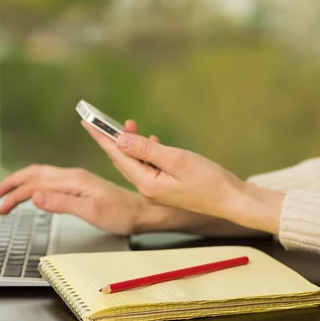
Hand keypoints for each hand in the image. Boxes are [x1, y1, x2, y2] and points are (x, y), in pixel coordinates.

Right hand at [0, 165, 163, 234]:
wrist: (142, 211)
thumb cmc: (122, 214)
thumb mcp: (92, 212)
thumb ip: (62, 204)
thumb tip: (35, 197)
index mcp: (73, 180)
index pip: (35, 185)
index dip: (14, 195)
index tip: (1, 207)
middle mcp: (73, 176)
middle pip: (34, 173)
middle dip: (11, 183)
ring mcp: (76, 179)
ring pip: (41, 175)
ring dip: (21, 182)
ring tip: (6, 193)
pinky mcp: (79, 185)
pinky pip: (49, 180)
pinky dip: (33, 185)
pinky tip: (31, 192)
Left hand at [83, 121, 284, 233]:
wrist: (232, 200)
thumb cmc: (210, 181)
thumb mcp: (177, 160)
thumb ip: (147, 150)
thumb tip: (120, 139)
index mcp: (146, 184)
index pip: (117, 155)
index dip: (101, 136)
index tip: (87, 122)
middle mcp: (146, 189)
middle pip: (122, 159)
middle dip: (112, 138)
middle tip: (103, 120)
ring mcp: (155, 190)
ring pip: (135, 162)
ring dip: (130, 144)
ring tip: (128, 125)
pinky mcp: (165, 188)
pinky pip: (147, 167)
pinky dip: (145, 153)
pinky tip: (151, 141)